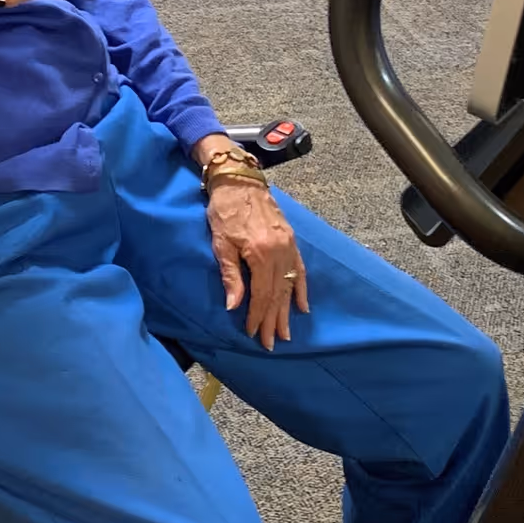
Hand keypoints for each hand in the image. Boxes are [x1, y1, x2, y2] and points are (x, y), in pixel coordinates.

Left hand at [200, 148, 306, 350]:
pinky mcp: (290, 239)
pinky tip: (303, 306)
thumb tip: (234, 306)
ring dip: (287, 311)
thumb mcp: (221, 244)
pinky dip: (301, 289)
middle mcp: (280, 251)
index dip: (258, 316)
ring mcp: (288, 245)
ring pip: (289, 285)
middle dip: (274, 320)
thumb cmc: (224, 210)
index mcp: (261, 253)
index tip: (254, 334)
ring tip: (286, 333)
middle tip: (271, 343)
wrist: (239, 179)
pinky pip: (299, 269)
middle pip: (277, 293)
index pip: (261, 294)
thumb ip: (231, 276)